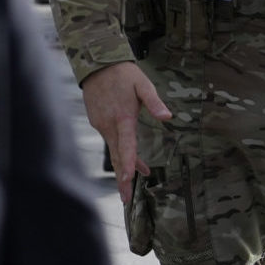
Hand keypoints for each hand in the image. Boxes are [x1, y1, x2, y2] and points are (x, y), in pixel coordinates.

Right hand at [81, 60, 171, 203]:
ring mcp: (101, 124)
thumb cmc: (124, 75)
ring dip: (123, 166)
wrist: (97, 65)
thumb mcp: (143, 85)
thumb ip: (154, 102)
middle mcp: (109, 125)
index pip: (126, 145)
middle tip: (125, 199)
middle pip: (116, 157)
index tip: (129, 179)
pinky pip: (109, 141)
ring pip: (113, 150)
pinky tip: (126, 156)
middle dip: (122, 179)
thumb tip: (168, 117)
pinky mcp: (97, 122)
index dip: (128, 163)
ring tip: (132, 180)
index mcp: (122, 118)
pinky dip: (118, 151)